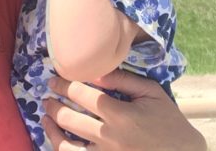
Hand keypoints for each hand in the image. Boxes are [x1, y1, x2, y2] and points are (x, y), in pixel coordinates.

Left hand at [42, 70, 206, 150]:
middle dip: (53, 103)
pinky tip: (55, 139)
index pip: (82, 95)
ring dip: (51, 128)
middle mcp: (109, 137)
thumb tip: (95, 72)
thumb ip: (123, 79)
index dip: (64, 84)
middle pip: (69, 118)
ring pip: (66, 144)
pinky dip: (60, 148)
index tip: (54, 79)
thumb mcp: (151, 92)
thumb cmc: (169, 121)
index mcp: (121, 114)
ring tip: (46, 116)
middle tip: (48, 95)